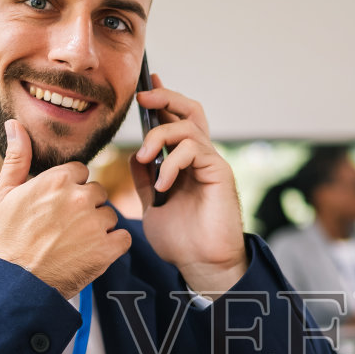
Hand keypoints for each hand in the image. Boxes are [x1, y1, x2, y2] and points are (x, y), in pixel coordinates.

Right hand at [0, 120, 130, 297]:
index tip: (57, 207)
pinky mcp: (106, 250)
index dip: (69, 189)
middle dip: (86, 207)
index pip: (80, 172)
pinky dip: (112, 246)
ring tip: (74, 243)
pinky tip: (91, 253)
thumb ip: (16, 158)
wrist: (13, 284)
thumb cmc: (5, 240)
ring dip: (98, 227)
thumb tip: (15, 125)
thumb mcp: (2, 194)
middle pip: (98, 192)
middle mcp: (79, 198)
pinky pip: (123, 238)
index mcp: (57, 180)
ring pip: (110, 215)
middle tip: (65, 228)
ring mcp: (95, 224)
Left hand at [131, 76, 247, 296]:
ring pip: (187, 127)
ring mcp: (210, 164)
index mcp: (184, 163)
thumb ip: (144, 178)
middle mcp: (200, 158)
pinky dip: (172, 162)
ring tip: (145, 159)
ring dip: (159, 137)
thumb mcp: (152, 204)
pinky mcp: (219, 172)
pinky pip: (194, 150)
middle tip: (143, 98)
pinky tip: (164, 185)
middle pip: (189, 110)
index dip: (162, 101)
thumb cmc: (181, 240)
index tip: (143, 89)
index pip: (175, 122)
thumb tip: (135, 154)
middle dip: (166, 97)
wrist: (201, 265)